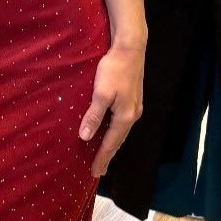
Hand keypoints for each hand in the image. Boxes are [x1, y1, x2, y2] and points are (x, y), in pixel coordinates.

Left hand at [79, 41, 145, 178]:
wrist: (130, 48)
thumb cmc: (114, 69)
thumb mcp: (100, 93)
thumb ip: (93, 116)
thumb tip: (85, 137)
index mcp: (125, 116)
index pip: (111, 143)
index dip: (102, 158)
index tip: (95, 173)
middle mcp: (133, 114)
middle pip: (118, 140)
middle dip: (108, 155)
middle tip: (99, 170)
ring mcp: (135, 107)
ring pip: (121, 132)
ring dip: (112, 144)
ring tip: (103, 155)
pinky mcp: (133, 99)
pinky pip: (122, 123)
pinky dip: (115, 133)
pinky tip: (110, 133)